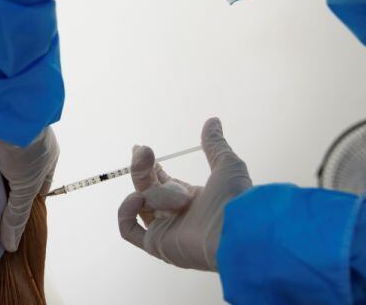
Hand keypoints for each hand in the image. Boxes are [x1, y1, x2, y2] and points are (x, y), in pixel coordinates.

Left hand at [0, 128, 58, 251]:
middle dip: (10, 182)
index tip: (16, 211)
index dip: (29, 198)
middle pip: (22, 169)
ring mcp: (15, 131)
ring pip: (6, 155)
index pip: (42, 184)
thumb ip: (17, 214)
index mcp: (49, 157)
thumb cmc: (27, 150)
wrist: (9, 110)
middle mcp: (34, 142)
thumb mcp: (24, 187)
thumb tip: (11, 244)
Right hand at [117, 118, 251, 270]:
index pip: (160, 180)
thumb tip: (213, 120)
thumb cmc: (235, 199)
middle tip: (144, 150)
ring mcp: (164, 231)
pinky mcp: (156, 245)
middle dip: (142, 168)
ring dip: (156, 194)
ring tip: (181, 198)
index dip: (149, 166)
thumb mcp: (227, 164)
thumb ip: (214, 144)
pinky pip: (128, 228)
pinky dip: (127, 211)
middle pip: (146, 187)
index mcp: (190, 199)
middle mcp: (175, 215)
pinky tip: (139, 199)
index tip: (141, 149)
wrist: (238, 232)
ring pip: (142, 203)